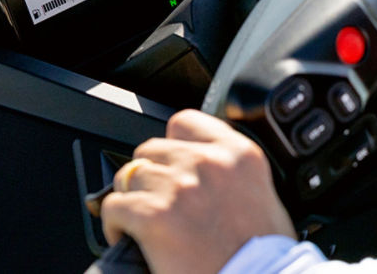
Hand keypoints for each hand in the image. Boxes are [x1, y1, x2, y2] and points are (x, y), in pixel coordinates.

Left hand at [100, 110, 293, 273]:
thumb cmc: (263, 254)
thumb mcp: (263, 195)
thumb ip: (231, 171)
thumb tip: (201, 169)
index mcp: (239, 154)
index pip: (186, 122)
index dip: (172, 144)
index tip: (171, 161)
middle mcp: (207, 162)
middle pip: (151, 149)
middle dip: (150, 175)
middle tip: (158, 200)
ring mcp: (178, 186)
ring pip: (128, 176)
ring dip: (132, 198)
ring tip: (141, 221)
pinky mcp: (152, 215)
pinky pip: (113, 206)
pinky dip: (115, 224)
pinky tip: (129, 237)